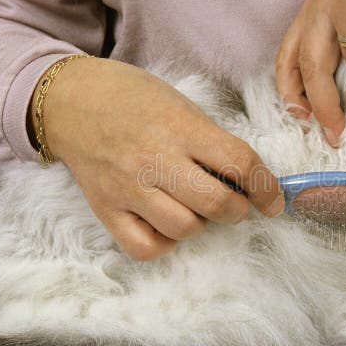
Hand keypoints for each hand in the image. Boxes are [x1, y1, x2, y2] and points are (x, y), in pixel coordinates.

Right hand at [31, 57, 284, 259]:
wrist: (70, 100)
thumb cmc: (134, 98)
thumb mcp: (181, 105)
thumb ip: (212, 141)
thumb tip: (249, 181)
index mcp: (180, 127)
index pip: (240, 163)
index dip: (267, 187)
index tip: (274, 200)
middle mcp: (155, 159)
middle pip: (217, 203)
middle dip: (239, 209)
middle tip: (236, 203)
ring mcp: (128, 188)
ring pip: (185, 229)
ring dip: (202, 224)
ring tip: (194, 206)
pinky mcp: (105, 209)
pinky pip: (146, 247)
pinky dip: (165, 242)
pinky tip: (166, 223)